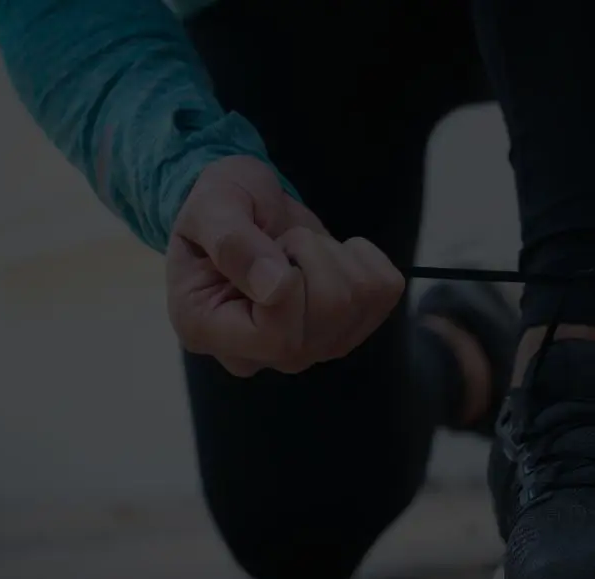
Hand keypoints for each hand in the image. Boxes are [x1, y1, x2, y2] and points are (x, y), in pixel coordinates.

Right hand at [165, 155, 404, 376]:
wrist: (245, 208)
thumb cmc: (217, 208)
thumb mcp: (210, 207)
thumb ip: (232, 243)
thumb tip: (275, 287)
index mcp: (211, 331)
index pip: (278, 337)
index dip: (289, 283)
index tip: (270, 248)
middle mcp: (262, 354)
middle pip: (330, 314)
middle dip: (314, 255)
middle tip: (282, 242)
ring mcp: (310, 347)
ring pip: (359, 302)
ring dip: (335, 254)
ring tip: (299, 248)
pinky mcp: (348, 327)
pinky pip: (385, 290)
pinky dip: (364, 258)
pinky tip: (329, 255)